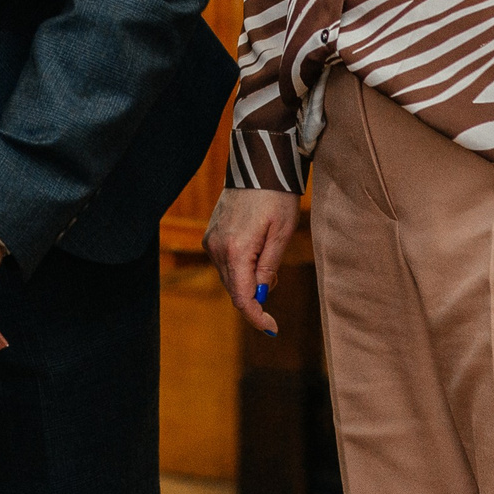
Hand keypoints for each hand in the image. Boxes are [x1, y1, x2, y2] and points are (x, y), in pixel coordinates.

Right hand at [204, 187, 299, 336]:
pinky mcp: (211, 234)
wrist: (258, 164)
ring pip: (230, 278)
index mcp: (236, 250)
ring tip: (270, 261)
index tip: (272, 328)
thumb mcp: (282, 233)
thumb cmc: (276, 196)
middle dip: (256, 296)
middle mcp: (217, 248)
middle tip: (277, 281)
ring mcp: (211, 240)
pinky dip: (241, 268)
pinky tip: (256, 252)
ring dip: (249, 281)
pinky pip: (226, 263)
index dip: (256, 317)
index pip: (242, 298)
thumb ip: (269, 267)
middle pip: (234, 290)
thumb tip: (261, 294)